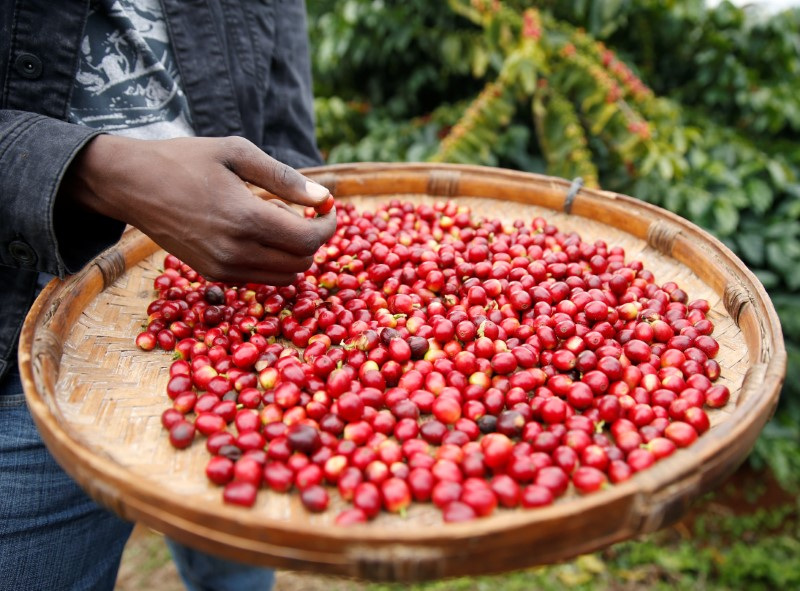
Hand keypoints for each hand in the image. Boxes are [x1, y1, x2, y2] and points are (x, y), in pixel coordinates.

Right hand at [62, 135, 335, 284]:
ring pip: (284, 276)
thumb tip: (323, 197)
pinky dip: (272, 261)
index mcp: (245, 219)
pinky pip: (260, 278)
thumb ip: (284, 178)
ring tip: (275, 218)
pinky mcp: (213, 276)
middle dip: (313, 238)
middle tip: (301, 210)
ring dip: (293, 252)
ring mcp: (223, 269)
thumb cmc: (184, 160)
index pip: (308, 240)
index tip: (327, 206)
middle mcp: (236, 252)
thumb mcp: (237, 153)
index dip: (328, 225)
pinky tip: (256, 232)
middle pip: (301, 262)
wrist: (130, 184)